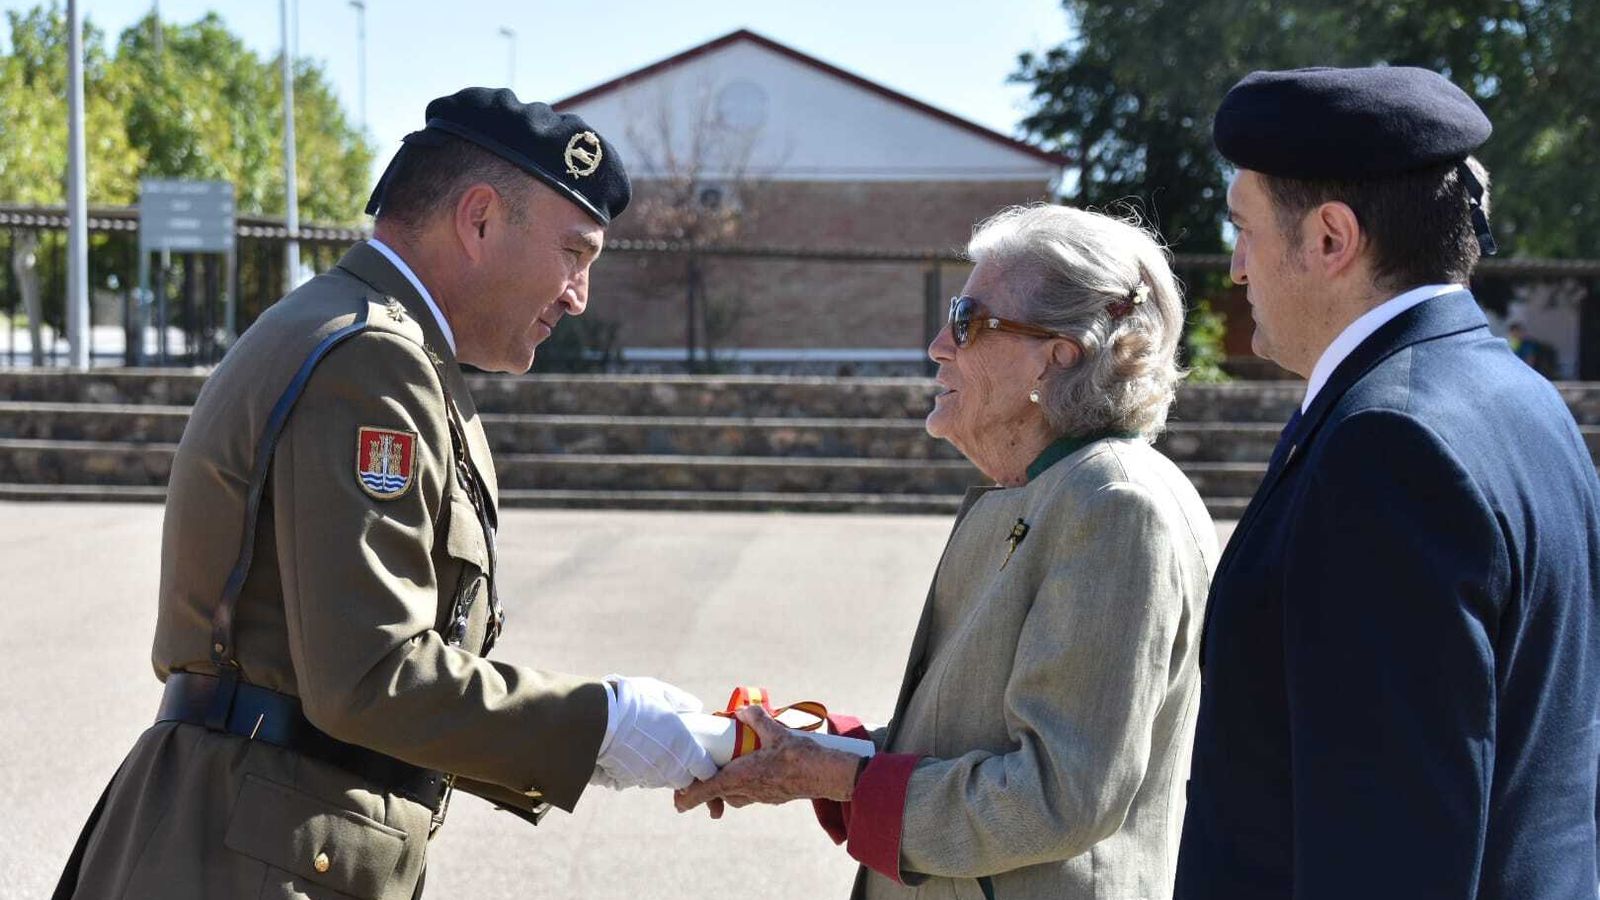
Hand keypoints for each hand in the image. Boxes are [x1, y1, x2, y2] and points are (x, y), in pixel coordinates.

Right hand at [594, 675, 716, 790]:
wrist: (597, 717)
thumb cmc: (632, 701)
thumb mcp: (662, 693)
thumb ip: (682, 702)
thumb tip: (696, 707)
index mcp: (684, 749)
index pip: (705, 771)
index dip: (704, 765)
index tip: (701, 758)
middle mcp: (669, 768)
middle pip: (683, 780)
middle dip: (682, 770)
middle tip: (674, 751)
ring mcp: (647, 777)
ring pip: (661, 780)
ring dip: (660, 770)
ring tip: (650, 749)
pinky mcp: (626, 781)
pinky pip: (638, 779)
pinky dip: (638, 770)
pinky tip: (631, 754)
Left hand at [674, 705, 860, 816]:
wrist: (827, 775)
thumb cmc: (802, 756)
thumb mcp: (778, 732)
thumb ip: (758, 720)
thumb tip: (743, 710)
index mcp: (743, 776)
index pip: (708, 789)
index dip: (690, 796)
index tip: (677, 801)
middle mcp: (748, 790)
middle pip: (718, 794)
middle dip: (705, 790)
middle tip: (693, 781)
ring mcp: (761, 796)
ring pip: (733, 795)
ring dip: (724, 787)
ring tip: (720, 772)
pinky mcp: (772, 796)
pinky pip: (749, 794)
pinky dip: (741, 786)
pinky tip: (747, 771)